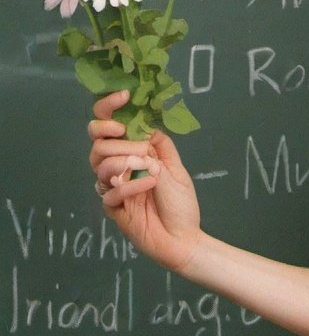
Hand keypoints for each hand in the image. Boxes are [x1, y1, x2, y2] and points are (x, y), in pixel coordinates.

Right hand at [88, 90, 200, 271]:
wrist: (184, 239)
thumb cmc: (180, 205)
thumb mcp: (176, 169)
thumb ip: (161, 145)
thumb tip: (147, 122)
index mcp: (131, 154)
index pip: (108, 126)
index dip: (109, 108)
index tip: (124, 96)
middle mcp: (118, 167)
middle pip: (97, 141)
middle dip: (117, 140)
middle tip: (140, 149)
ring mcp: (112, 187)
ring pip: (99, 163)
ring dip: (125, 161)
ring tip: (148, 169)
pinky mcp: (112, 207)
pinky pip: (110, 191)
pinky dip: (132, 185)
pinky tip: (150, 184)